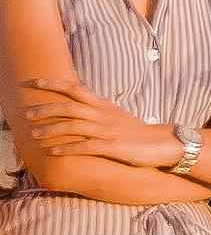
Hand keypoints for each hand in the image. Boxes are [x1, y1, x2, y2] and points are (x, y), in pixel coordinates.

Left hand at [15, 82, 156, 181]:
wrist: (160, 143)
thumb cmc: (133, 131)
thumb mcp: (114, 115)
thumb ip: (94, 109)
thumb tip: (73, 104)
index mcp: (103, 105)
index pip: (76, 89)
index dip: (55, 84)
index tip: (35, 82)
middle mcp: (104, 115)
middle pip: (70, 107)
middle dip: (46, 109)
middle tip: (27, 113)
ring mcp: (108, 131)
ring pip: (75, 126)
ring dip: (52, 129)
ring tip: (34, 134)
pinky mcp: (113, 147)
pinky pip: (86, 147)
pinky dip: (67, 149)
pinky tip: (53, 152)